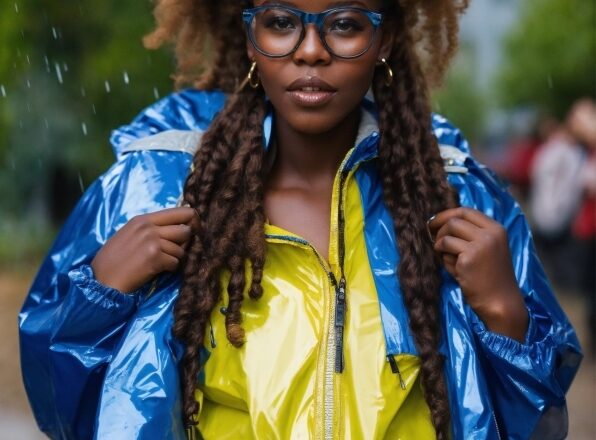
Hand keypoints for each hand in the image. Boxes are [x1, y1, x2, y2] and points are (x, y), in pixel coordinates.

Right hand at [91, 207, 195, 292]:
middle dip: (185, 243)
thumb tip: (180, 227)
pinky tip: (157, 270)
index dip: (192, 220)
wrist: (102, 280)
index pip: (180, 212)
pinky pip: (176, 262)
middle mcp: (149, 227)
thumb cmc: (113, 260)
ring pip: (182, 249)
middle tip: (174, 252)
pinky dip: (170, 269)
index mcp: (143, 219)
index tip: (194, 229)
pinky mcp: (155, 257)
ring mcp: (152, 241)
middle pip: (185, 230)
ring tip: (160, 263)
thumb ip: (151, 228)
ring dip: (175, 258)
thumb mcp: (130, 235)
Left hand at [428, 207, 527, 340]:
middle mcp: (490, 234)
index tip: (434, 222)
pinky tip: (455, 271)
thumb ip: (472, 235)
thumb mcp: (488, 249)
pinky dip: (444, 260)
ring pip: (447, 235)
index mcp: (497, 229)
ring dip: (440, 245)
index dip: (447, 214)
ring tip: (446, 258)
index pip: (466, 211)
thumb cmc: (491, 278)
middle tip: (432, 239)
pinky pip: (445, 252)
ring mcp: (480, 245)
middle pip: (454, 220)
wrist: (501, 303)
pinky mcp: (468, 258)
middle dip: (439, 228)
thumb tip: (442, 222)